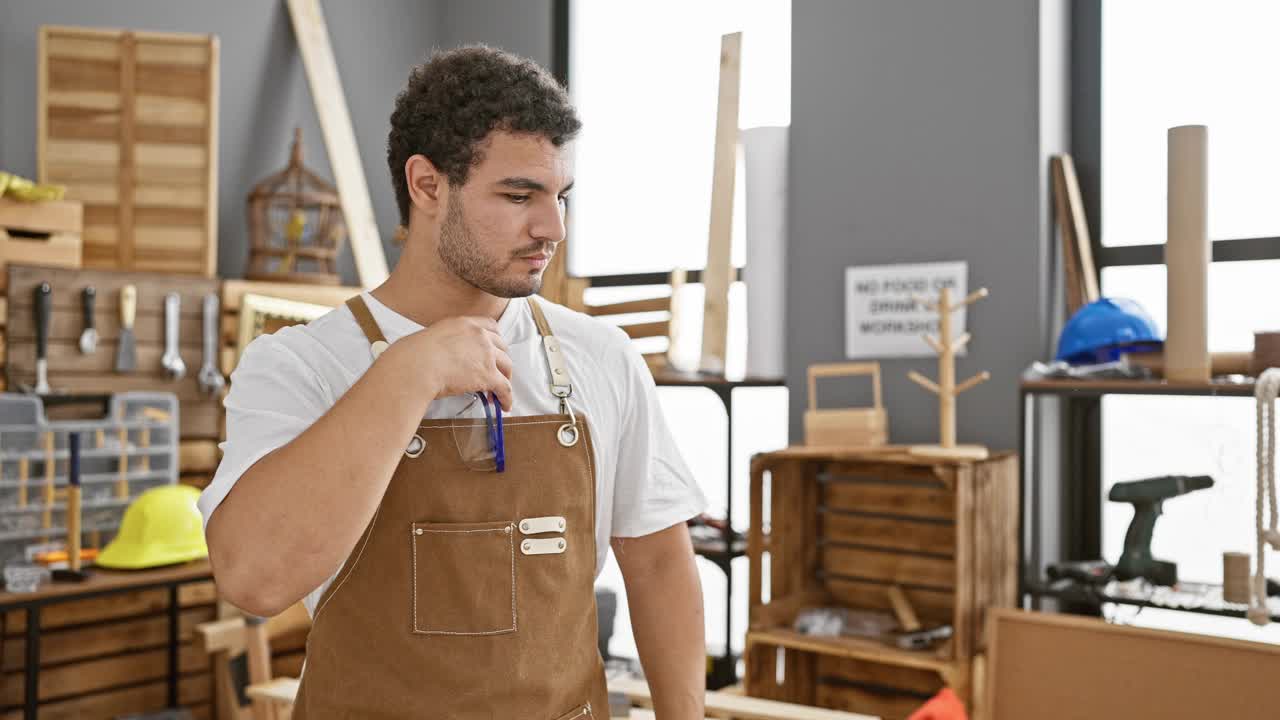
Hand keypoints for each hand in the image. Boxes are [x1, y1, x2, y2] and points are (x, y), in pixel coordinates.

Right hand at [391, 317, 513, 409]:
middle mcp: (479, 335)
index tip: (495, 348)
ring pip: (506, 366)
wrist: (416, 366)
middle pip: (502, 347)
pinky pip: (504, 387)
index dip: (495, 339)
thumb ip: (446, 342)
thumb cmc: (414, 355)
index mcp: (465, 324)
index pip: (490, 325)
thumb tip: (443, 356)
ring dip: (504, 378)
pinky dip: (506, 397)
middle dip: (500, 361)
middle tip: (496, 373)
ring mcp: (486, 354)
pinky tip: (504, 405)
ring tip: (497, 392)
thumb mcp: (433, 337)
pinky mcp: (488, 375)